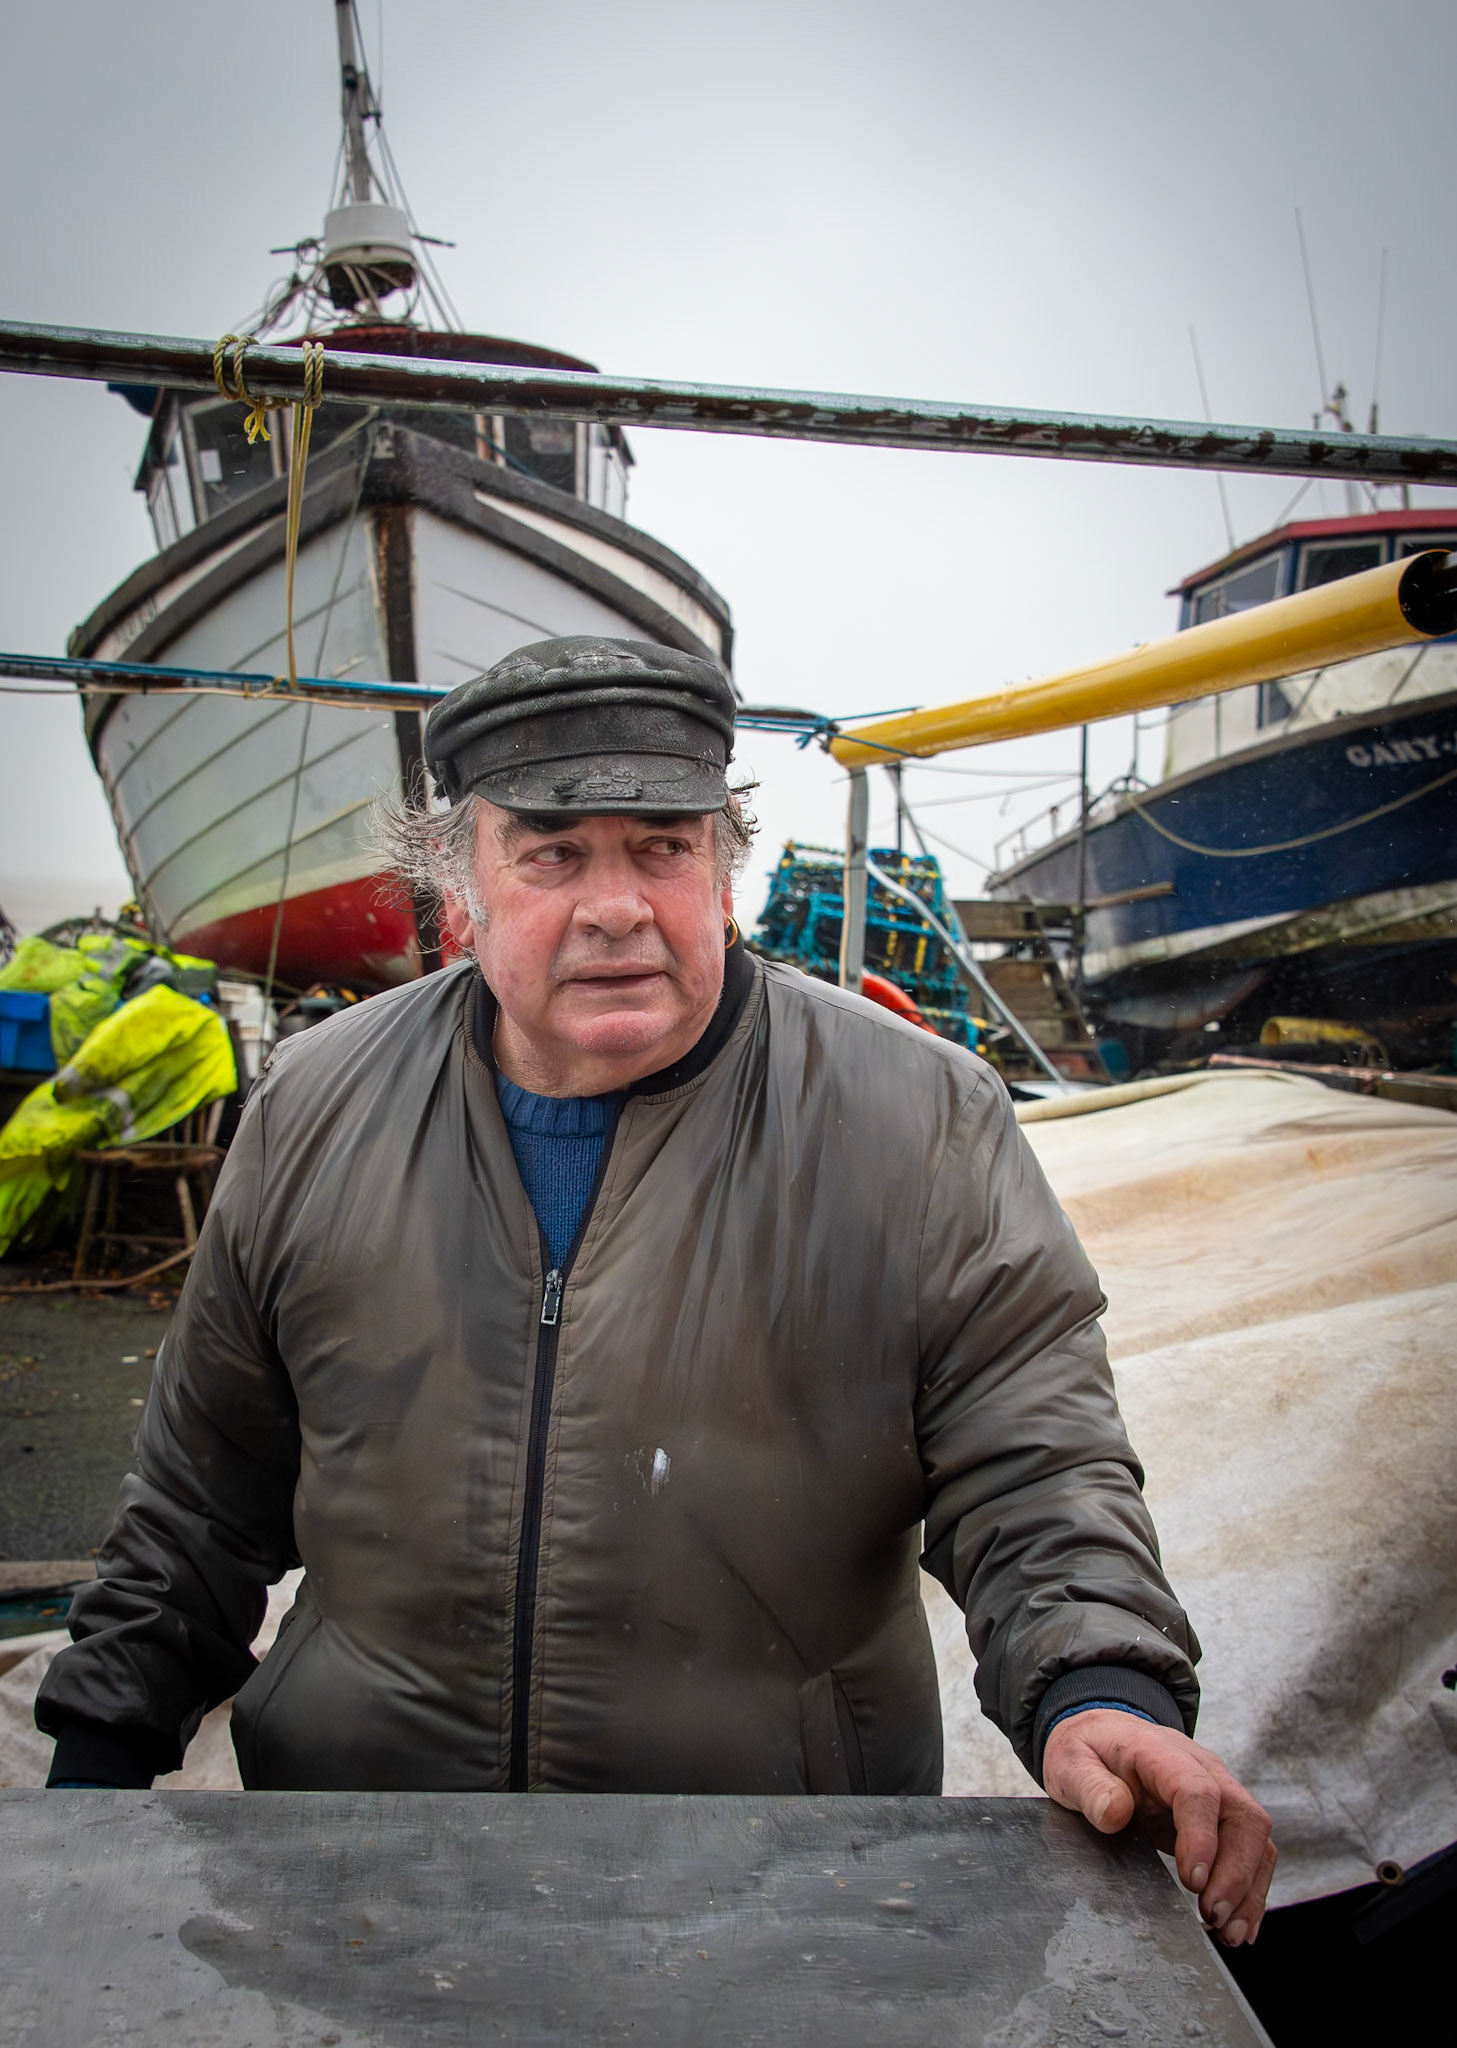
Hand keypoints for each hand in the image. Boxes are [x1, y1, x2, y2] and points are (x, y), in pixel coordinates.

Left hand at [1041, 1709, 1275, 1945]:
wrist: (1105, 1737)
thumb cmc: (1090, 1751)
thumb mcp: (1071, 1762)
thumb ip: (1090, 1786)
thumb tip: (1116, 1813)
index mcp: (1162, 1752)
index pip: (1198, 1790)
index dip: (1202, 1836)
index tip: (1192, 1880)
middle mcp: (1203, 1769)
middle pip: (1243, 1816)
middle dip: (1236, 1872)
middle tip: (1211, 1915)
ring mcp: (1219, 1792)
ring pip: (1256, 1838)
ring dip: (1249, 1889)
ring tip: (1228, 1933)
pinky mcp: (1223, 1819)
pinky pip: (1253, 1852)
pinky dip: (1252, 1890)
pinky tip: (1240, 1924)